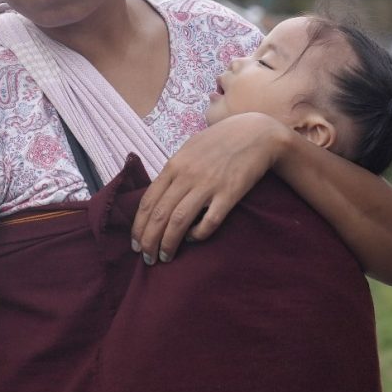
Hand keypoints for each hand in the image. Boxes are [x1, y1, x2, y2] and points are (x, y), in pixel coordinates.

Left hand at [131, 112, 286, 264]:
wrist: (257, 133)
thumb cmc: (221, 141)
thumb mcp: (190, 149)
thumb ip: (174, 171)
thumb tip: (159, 196)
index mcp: (174, 165)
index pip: (148, 202)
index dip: (139, 226)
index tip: (135, 244)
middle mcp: (186, 175)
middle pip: (160, 215)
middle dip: (149, 241)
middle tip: (147, 258)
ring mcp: (208, 185)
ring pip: (179, 221)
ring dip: (168, 243)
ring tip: (165, 258)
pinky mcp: (229, 194)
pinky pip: (209, 221)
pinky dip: (198, 234)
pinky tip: (193, 239)